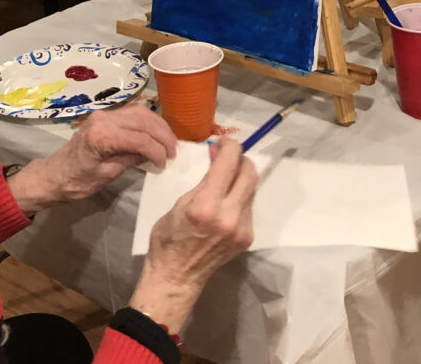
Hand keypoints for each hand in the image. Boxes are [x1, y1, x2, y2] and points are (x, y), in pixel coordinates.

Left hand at [7, 104, 176, 213]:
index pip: (139, 138)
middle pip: (143, 120)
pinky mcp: (105, 116)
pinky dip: (148, 122)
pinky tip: (156, 134)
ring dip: (158, 126)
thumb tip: (154, 154)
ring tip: (169, 142)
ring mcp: (104, 114)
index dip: (157, 150)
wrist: (53, 175)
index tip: (166, 163)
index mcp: (102, 136)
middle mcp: (104, 119)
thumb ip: (131, 160)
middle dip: (163, 135)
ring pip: (140, 113)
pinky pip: (133, 113)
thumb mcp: (106, 176)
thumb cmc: (76, 182)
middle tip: (174, 151)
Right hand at [128, 139, 256, 331]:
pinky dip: (240, 197)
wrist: (177, 277)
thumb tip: (216, 153)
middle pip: (250, 173)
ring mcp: (241, 228)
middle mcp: (229, 216)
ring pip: (252, 189)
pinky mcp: (247, 237)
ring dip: (241, 178)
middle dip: (241, 159)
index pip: (229, 162)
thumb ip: (203, 180)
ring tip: (226, 179)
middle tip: (228, 158)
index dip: (229, 146)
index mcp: (206, 205)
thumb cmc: (168, 238)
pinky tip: (227, 202)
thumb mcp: (180, 203)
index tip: (223, 142)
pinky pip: (249, 206)